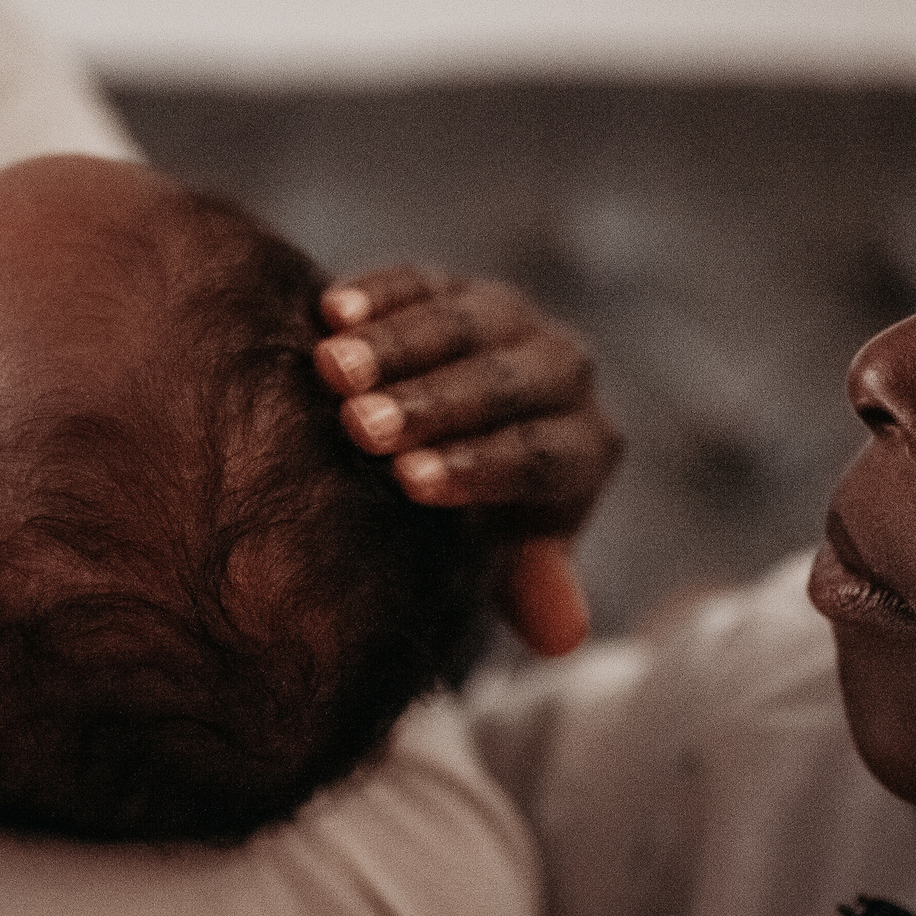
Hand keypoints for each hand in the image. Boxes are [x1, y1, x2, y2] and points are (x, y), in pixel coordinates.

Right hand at [316, 268, 620, 654]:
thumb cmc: (480, 525)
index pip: (540, 454)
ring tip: (332, 370)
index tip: (412, 484)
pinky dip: (376, 293)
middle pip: (503, 381)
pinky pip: (418, 279)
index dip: (478, 466)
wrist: (450, 448)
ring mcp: (507, 318)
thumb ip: (532, 588)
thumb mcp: (506, 562)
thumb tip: (562, 637)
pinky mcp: (450, 283)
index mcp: (586, 446)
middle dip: (432, 403)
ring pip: (460, 320)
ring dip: (395, 344)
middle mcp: (561, 371)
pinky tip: (329, 312)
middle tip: (364, 428)